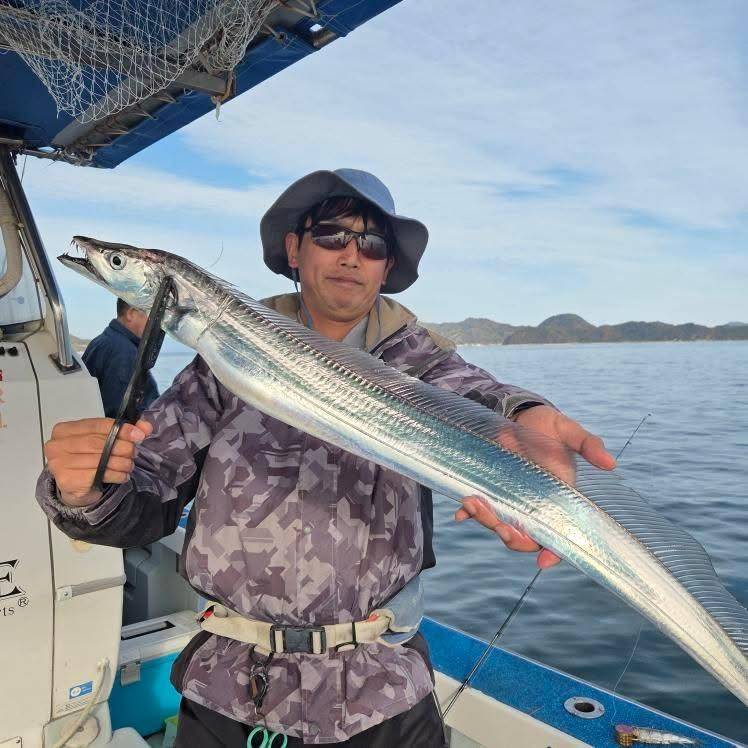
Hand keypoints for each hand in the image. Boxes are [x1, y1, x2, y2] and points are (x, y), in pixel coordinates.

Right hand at [44, 417, 151, 506]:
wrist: (76, 486)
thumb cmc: (89, 458)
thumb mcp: (104, 440)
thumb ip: (124, 431)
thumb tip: (146, 427)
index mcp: (64, 429)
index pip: (96, 424)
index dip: (120, 429)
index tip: (139, 435)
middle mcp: (56, 445)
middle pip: (97, 443)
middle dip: (122, 447)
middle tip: (134, 453)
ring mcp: (58, 463)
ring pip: (99, 460)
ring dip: (121, 463)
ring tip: (130, 465)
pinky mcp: (66, 480)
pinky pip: (98, 475)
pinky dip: (116, 475)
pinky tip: (123, 476)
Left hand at [455, 405, 615, 567]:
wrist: (522, 416)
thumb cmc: (550, 427)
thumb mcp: (570, 430)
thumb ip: (589, 444)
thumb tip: (611, 463)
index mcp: (559, 499)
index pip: (560, 534)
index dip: (554, 551)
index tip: (544, 559)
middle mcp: (535, 506)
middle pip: (525, 537)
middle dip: (512, 538)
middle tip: (501, 527)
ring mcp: (512, 501)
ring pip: (501, 524)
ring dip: (486, 521)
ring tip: (472, 503)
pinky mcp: (493, 490)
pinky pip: (480, 509)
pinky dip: (468, 514)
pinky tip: (460, 513)